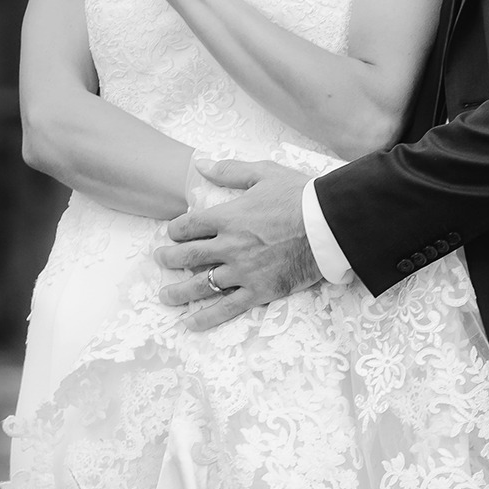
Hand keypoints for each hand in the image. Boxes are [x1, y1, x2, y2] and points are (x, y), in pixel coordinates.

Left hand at [155, 160, 319, 331]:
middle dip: (169, 258)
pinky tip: (190, 323)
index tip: (172, 232)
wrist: (328, 224)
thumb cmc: (299, 196)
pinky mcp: (259, 291)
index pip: (189, 225)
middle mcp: (229, 246)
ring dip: (179, 291)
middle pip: (189, 256)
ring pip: (201, 285)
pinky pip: (226, 308)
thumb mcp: (264, 173)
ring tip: (165, 296)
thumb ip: (230, 171)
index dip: (176, 229)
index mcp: (228, 217)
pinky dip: (206, 317)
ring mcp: (242, 271)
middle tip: (159, 260)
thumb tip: (202, 165)